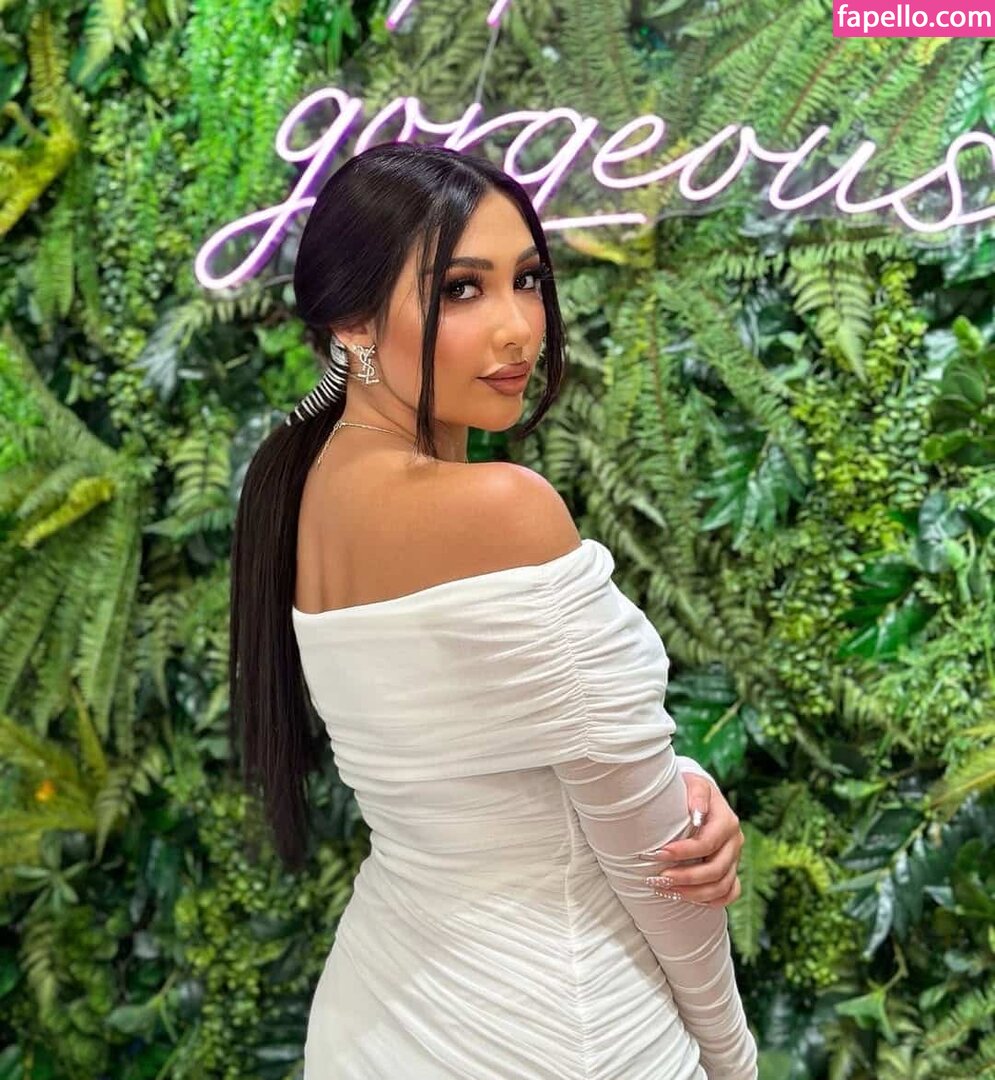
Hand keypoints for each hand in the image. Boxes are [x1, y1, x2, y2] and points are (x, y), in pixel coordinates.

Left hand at [640, 774, 744, 907]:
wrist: (698, 796)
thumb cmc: (690, 790)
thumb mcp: (693, 783)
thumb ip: (696, 793)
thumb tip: (697, 812)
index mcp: (727, 821)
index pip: (707, 844)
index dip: (683, 853)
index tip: (659, 854)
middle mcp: (735, 841)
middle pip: (715, 870)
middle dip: (685, 877)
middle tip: (657, 879)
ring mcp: (735, 858)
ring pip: (722, 887)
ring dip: (693, 893)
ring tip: (665, 890)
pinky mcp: (732, 870)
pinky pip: (729, 893)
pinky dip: (711, 900)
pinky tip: (688, 899)